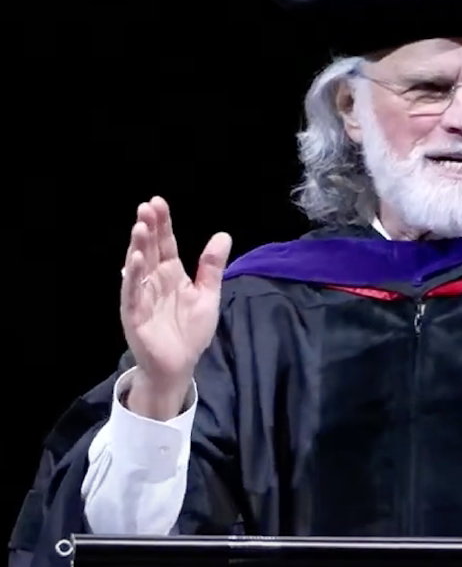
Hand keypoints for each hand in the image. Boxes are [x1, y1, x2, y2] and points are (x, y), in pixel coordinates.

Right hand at [120, 197, 231, 416]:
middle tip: (146, 206)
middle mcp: (153, 280)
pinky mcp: (134, 314)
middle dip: (148, 228)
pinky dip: (133, 276)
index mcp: (170, 273)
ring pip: (138, 267)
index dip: (162, 224)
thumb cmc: (190, 330)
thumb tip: (223, 235)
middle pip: (150, 249)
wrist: (179, 364)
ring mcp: (141, 296)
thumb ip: (212, 267)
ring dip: (138, 246)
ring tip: (140, 226)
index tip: (158, 201)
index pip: (165, 243)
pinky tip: (135, 260)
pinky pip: (133, 293)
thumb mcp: (208, 294)